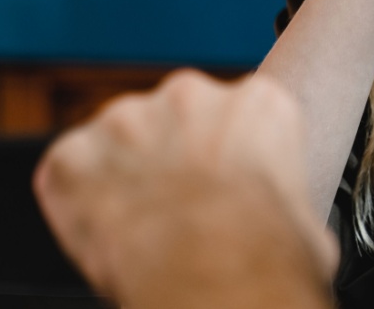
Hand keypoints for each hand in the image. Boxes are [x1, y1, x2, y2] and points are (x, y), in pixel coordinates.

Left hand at [34, 71, 336, 308]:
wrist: (215, 279)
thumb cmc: (264, 253)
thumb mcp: (304, 213)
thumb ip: (280, 191)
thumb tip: (284, 219)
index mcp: (258, 102)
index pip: (238, 115)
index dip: (226, 156)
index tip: (222, 184)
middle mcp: (191, 95)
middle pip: (175, 119)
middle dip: (172, 157)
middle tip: (180, 207)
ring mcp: (128, 119)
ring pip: (120, 140)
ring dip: (125, 175)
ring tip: (143, 226)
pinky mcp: (75, 153)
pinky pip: (69, 172)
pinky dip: (78, 200)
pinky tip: (105, 232)